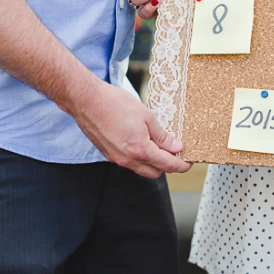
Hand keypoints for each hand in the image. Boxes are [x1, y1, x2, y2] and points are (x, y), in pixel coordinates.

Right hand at [71, 80, 191, 178]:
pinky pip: (129, 163)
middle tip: (175, 152)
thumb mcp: (146, 116)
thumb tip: (175, 147)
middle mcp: (128, 159)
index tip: (188, 162)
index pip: (167, 165)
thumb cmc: (114, 104)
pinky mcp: (108, 154)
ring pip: (141, 169)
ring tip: (159, 146)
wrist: (86, 101)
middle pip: (155, 172)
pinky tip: (142, 143)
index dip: (181, 165)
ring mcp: (116, 158)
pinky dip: (139, 158)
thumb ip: (161, 136)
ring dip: (152, 162)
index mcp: (140, 150)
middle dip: (167, 166)